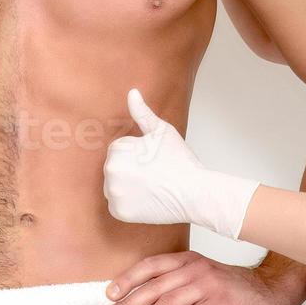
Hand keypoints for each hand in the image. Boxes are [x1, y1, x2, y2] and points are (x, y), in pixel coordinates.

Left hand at [100, 250, 289, 304]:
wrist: (267, 292)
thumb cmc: (231, 287)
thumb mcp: (202, 275)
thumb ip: (179, 280)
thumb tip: (148, 298)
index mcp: (187, 259)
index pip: (150, 266)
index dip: (128, 278)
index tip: (109, 293)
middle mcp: (193, 269)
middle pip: (153, 286)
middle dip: (127, 303)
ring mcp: (205, 286)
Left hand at [103, 88, 260, 238]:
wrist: (195, 192)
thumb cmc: (180, 160)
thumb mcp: (161, 130)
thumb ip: (142, 112)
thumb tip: (132, 92)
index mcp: (116, 150)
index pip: (118, 151)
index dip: (137, 155)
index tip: (153, 160)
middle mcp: (110, 172)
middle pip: (115, 169)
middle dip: (131, 170)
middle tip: (154, 174)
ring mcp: (114, 193)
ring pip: (115, 187)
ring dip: (129, 187)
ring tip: (151, 187)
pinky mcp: (120, 212)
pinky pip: (118, 206)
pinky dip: (130, 205)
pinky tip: (147, 200)